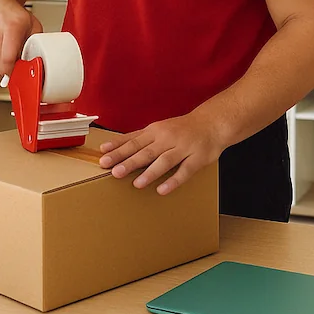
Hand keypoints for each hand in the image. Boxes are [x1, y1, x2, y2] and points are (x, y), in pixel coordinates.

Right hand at [0, 0, 42, 80]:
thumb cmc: (15, 16)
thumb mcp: (33, 25)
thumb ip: (37, 43)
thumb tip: (39, 61)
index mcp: (11, 27)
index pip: (8, 58)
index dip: (15, 71)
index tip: (21, 75)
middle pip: (1, 66)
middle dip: (12, 71)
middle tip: (20, 66)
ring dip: (4, 69)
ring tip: (12, 57)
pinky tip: (3, 55)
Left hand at [98, 110, 225, 194]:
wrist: (211, 123)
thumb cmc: (179, 129)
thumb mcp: (157, 129)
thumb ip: (136, 138)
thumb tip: (112, 146)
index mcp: (155, 131)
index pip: (133, 141)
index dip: (118, 149)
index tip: (103, 157)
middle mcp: (167, 139)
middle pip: (146, 151)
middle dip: (129, 161)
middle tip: (114, 171)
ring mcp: (183, 148)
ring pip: (164, 161)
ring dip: (150, 172)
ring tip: (136, 184)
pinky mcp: (197, 158)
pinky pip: (185, 171)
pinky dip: (173, 180)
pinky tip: (162, 190)